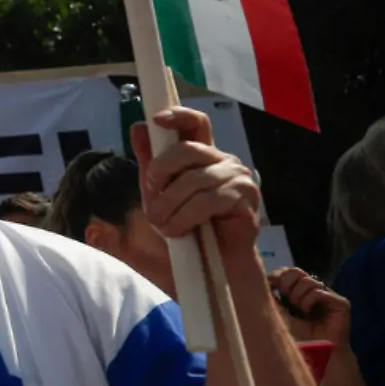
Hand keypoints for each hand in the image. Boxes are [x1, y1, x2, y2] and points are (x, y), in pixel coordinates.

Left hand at [131, 108, 261, 246]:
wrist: (207, 270)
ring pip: (193, 179)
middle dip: (159, 173)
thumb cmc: (184, 232)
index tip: (156, 119)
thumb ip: (148, 164)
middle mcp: (222, 161)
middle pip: (186, 149)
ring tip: (164, 225)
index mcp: (201, 156)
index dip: (178, 115)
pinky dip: (186, 217)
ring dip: (169, 205)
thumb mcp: (157, 196)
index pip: (195, 122)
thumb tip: (138, 128)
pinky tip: (182, 232)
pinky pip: (208, 201)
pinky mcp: (246, 199)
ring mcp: (237, 178)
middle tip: (151, 200)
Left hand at [268, 267, 350, 347]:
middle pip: (295, 271)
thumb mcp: (276, 313)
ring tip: (298, 310)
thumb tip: (263, 277)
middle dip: (286, 283)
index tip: (270, 286)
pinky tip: (307, 312)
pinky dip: (308, 300)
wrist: (315, 355)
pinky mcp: (340, 302)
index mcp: (296, 292)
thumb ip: (270, 295)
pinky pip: (318, 291)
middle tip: (286, 299)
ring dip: (297, 295)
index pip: (286, 272)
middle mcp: (312, 291)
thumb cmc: (294, 336)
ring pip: (307, 280)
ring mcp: (327, 296)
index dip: (277, 275)